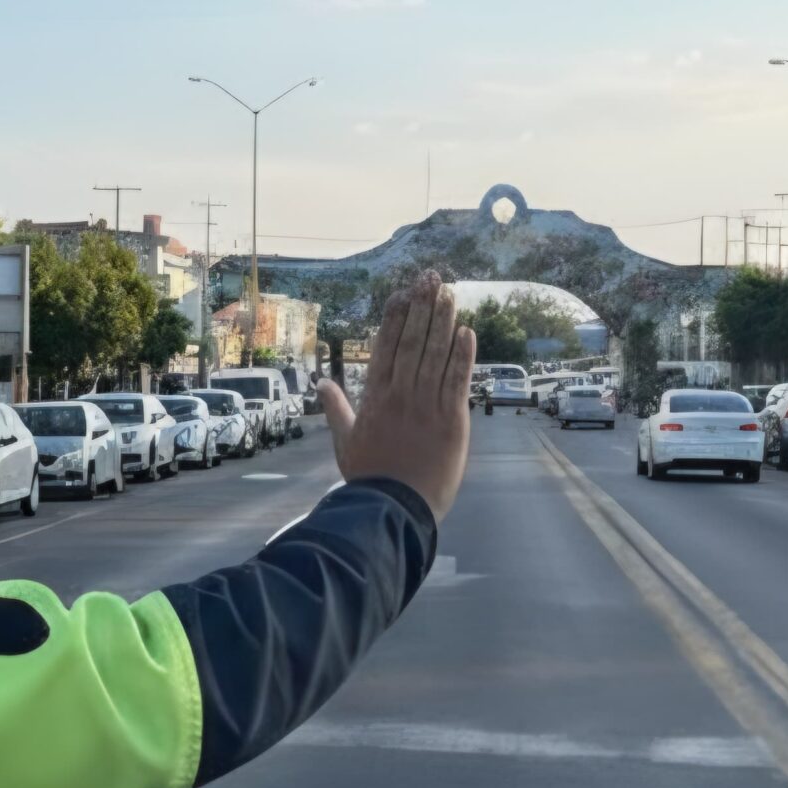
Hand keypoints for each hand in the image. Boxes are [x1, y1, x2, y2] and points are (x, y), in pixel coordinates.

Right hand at [322, 269, 473, 519]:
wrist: (394, 509)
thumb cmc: (369, 477)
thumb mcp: (344, 441)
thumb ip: (336, 408)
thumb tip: (321, 383)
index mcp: (374, 397)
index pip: (385, 347)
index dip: (395, 317)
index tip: (403, 292)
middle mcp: (399, 394)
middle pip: (411, 342)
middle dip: (421, 308)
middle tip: (430, 279)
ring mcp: (425, 405)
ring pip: (435, 354)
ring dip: (443, 321)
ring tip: (448, 293)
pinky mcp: (451, 420)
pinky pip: (457, 380)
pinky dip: (462, 355)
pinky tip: (467, 331)